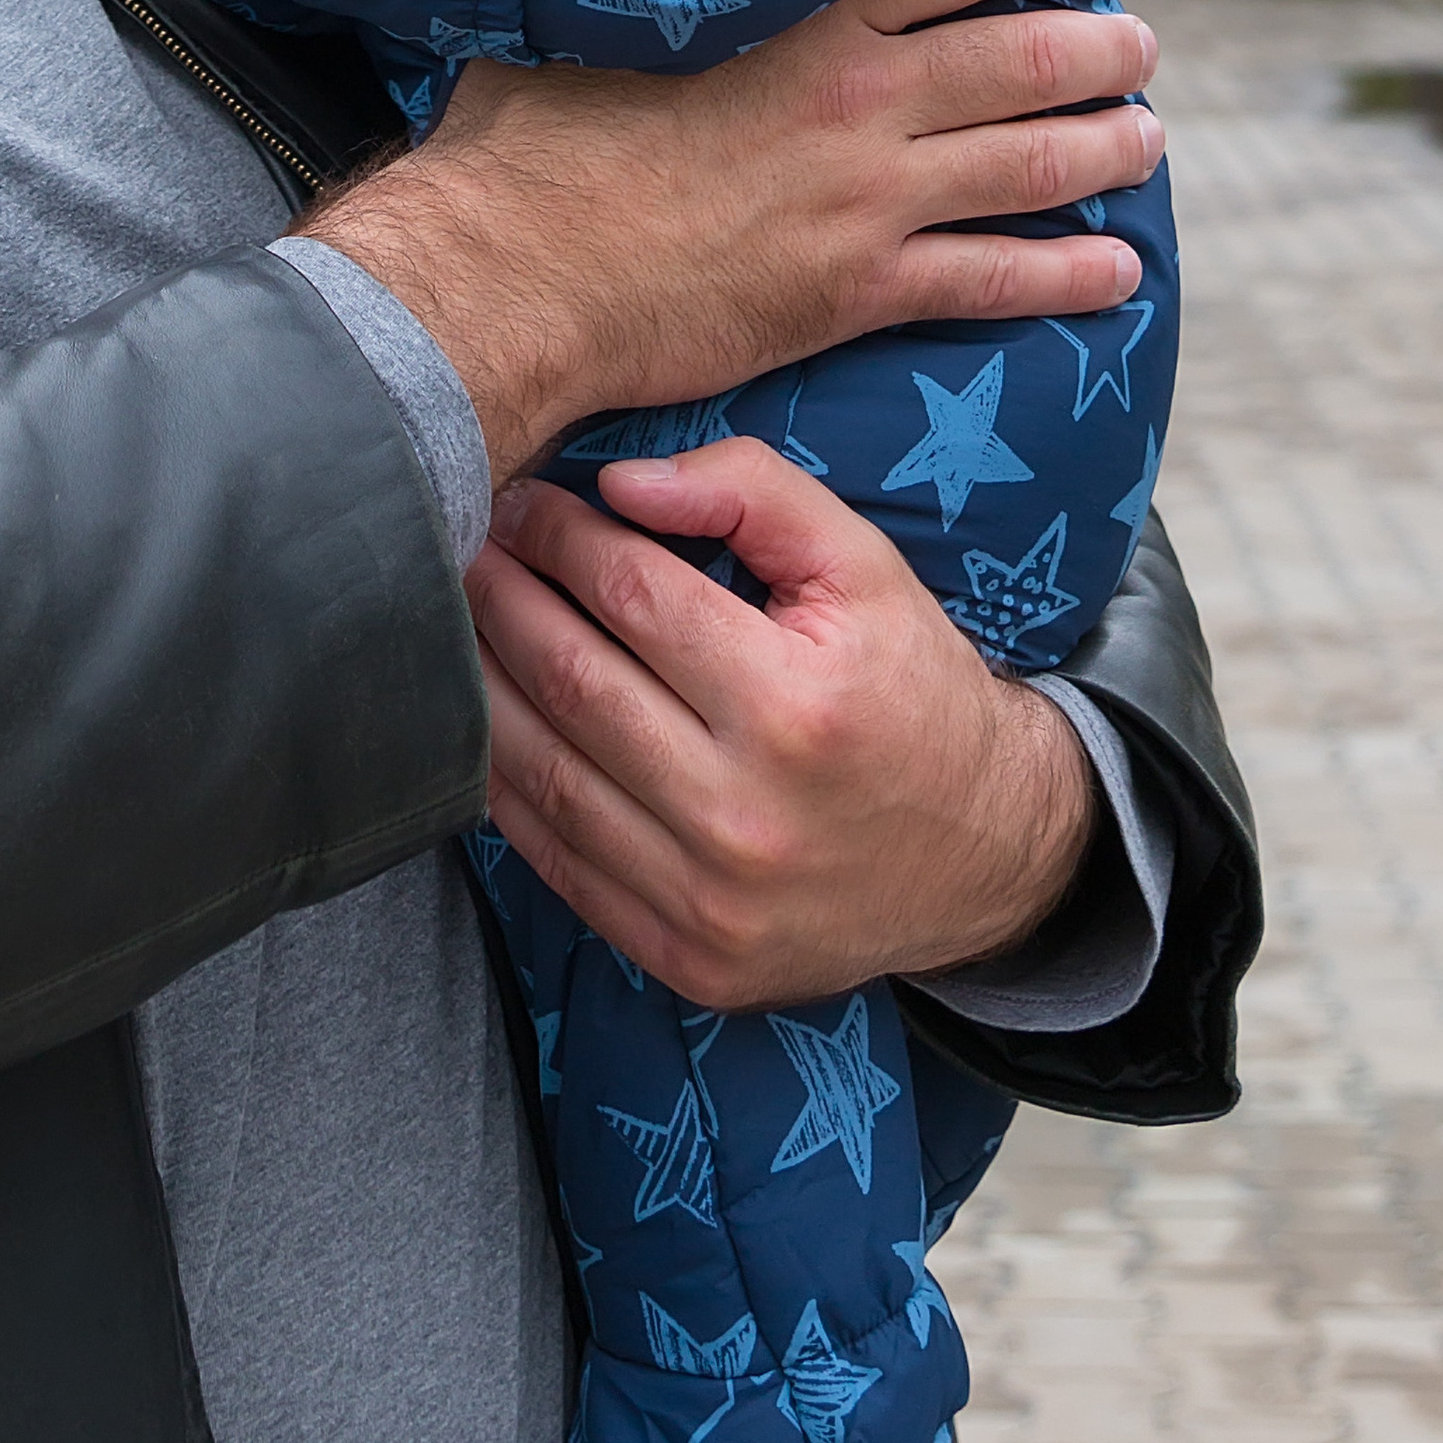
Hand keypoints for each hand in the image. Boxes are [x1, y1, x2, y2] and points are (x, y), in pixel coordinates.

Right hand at [305, 0, 1163, 473]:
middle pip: (1023, 57)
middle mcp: (856, 97)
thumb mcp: (582, 15)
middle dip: (1100, 47)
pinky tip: (1119, 272)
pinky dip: (1069, 275)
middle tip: (1136, 43)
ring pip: (1031, 163)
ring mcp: (866, 197)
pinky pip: (995, 280)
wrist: (515, 274)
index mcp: (801, 17)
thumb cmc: (529, 142)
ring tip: (1146, 136)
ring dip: (1106, 148)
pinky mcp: (855, 289)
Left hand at [469, 441, 1095, 1008]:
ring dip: (480, 688)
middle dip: (502, 599)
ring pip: (545, 777)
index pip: (632, 594)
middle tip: (462, 549)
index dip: (560, 536)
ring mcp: (711, 901)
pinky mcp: (688, 960)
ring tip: (453, 625)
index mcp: (796, 704)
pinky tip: (483, 726)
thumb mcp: (864, 566)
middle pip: (572, 682)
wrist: (990, 855)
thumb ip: (752, 493)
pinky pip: (561, 864)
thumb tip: (619, 482)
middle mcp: (746, 812)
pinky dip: (506, 790)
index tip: (523, 502)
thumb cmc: (912, 688)